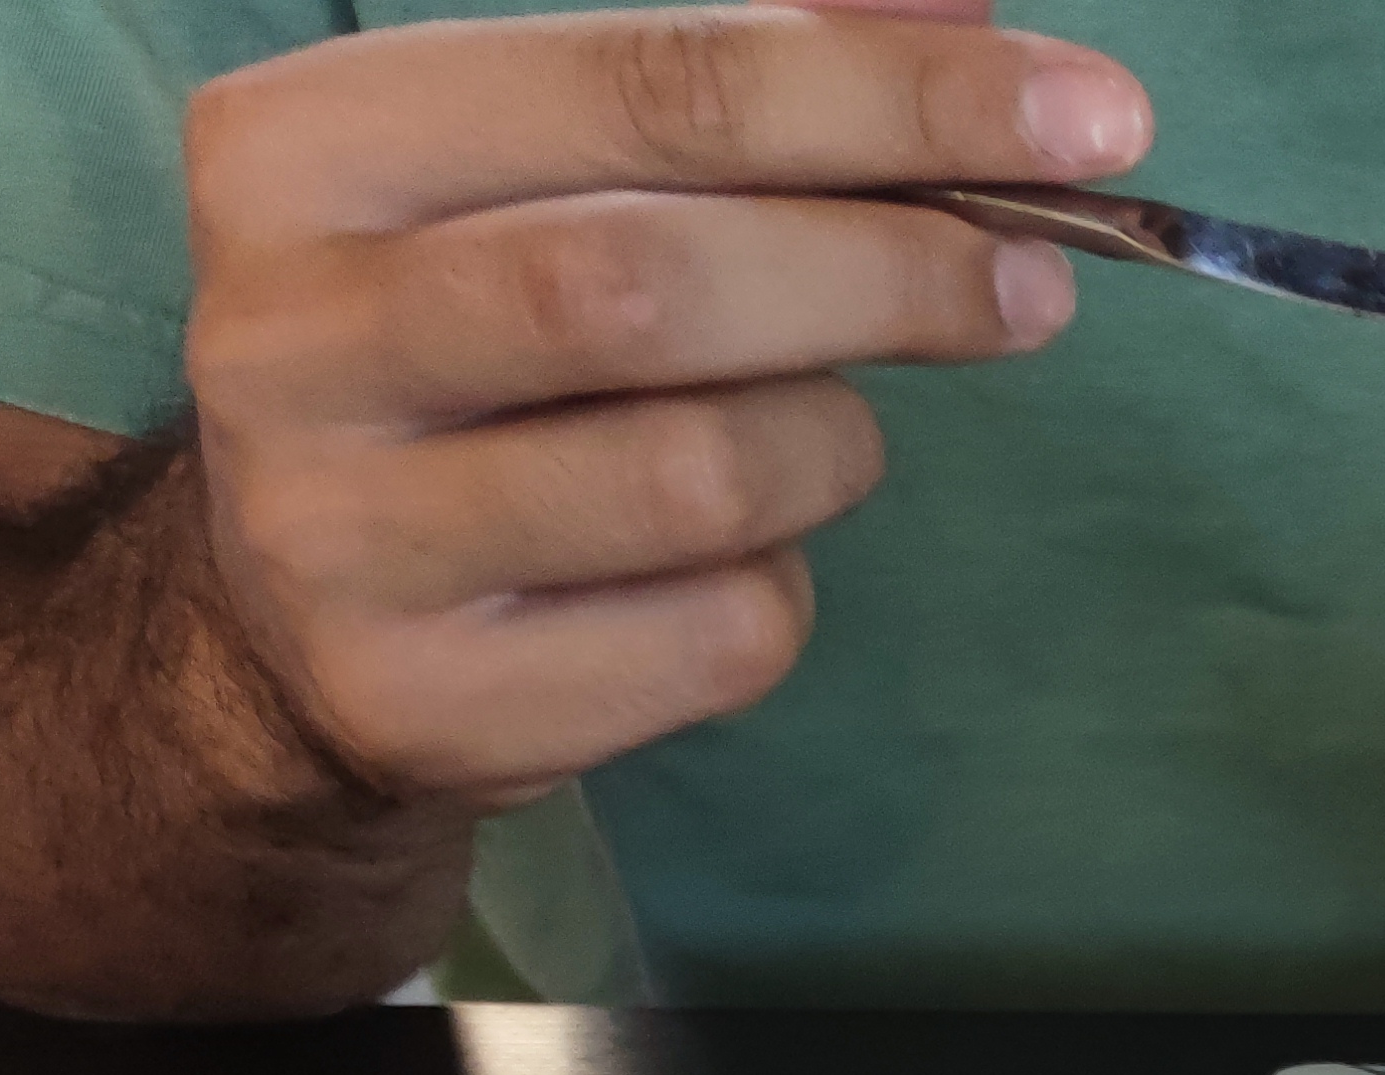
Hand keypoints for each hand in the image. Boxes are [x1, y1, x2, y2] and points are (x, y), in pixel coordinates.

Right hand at [178, 1, 1151, 805]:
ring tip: (813, 431)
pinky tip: (716, 563)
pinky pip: (716, 636)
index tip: (1091, 119)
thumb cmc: (481, 349)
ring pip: (705, 477)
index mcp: (312, 149)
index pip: (650, 88)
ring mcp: (345, 532)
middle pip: (659, 283)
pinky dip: (778, 589)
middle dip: (893, 274)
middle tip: (1035, 281)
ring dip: (828, 448)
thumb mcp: (560, 181)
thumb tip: (962, 19)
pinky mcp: (431, 696)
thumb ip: (741, 82)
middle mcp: (293, 335)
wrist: (299, 610)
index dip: (893, 98)